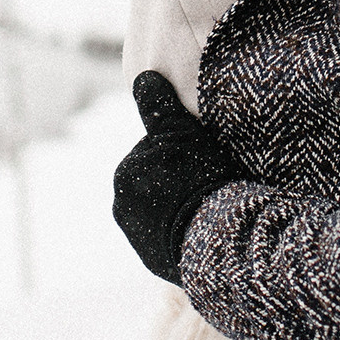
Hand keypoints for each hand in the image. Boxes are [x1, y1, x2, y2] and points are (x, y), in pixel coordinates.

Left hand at [113, 72, 250, 285]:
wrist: (216, 239)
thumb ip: (158, 106)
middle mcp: (123, 208)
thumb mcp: (181, 133)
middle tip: (208, 181)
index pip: (155, 152)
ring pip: (162, 209)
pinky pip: (171, 236)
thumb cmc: (200, 179)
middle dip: (177, 180)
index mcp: (125, 174)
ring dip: (181, 205)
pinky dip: (185, 230)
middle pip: (156, 182)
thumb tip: (143, 77)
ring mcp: (138, 239)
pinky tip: (206, 227)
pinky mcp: (155, 262)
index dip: (182, 153)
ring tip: (210, 207)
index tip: (203, 160)